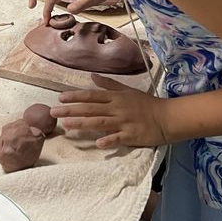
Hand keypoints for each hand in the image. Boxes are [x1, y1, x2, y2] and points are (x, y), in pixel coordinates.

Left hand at [52, 75, 167, 148]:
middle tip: (54, 112)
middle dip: (71, 110)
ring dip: (82, 123)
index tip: (60, 98)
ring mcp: (124, 122)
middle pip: (91, 108)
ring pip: (100, 122)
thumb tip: (92, 76)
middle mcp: (117, 108)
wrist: (167, 117)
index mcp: (115, 97)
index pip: (92, 96)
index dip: (75, 96)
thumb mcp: (127, 91)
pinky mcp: (132, 135)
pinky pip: (119, 138)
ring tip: (66, 125)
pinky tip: (98, 144)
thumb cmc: (146, 104)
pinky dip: (109, 140)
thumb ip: (109, 85)